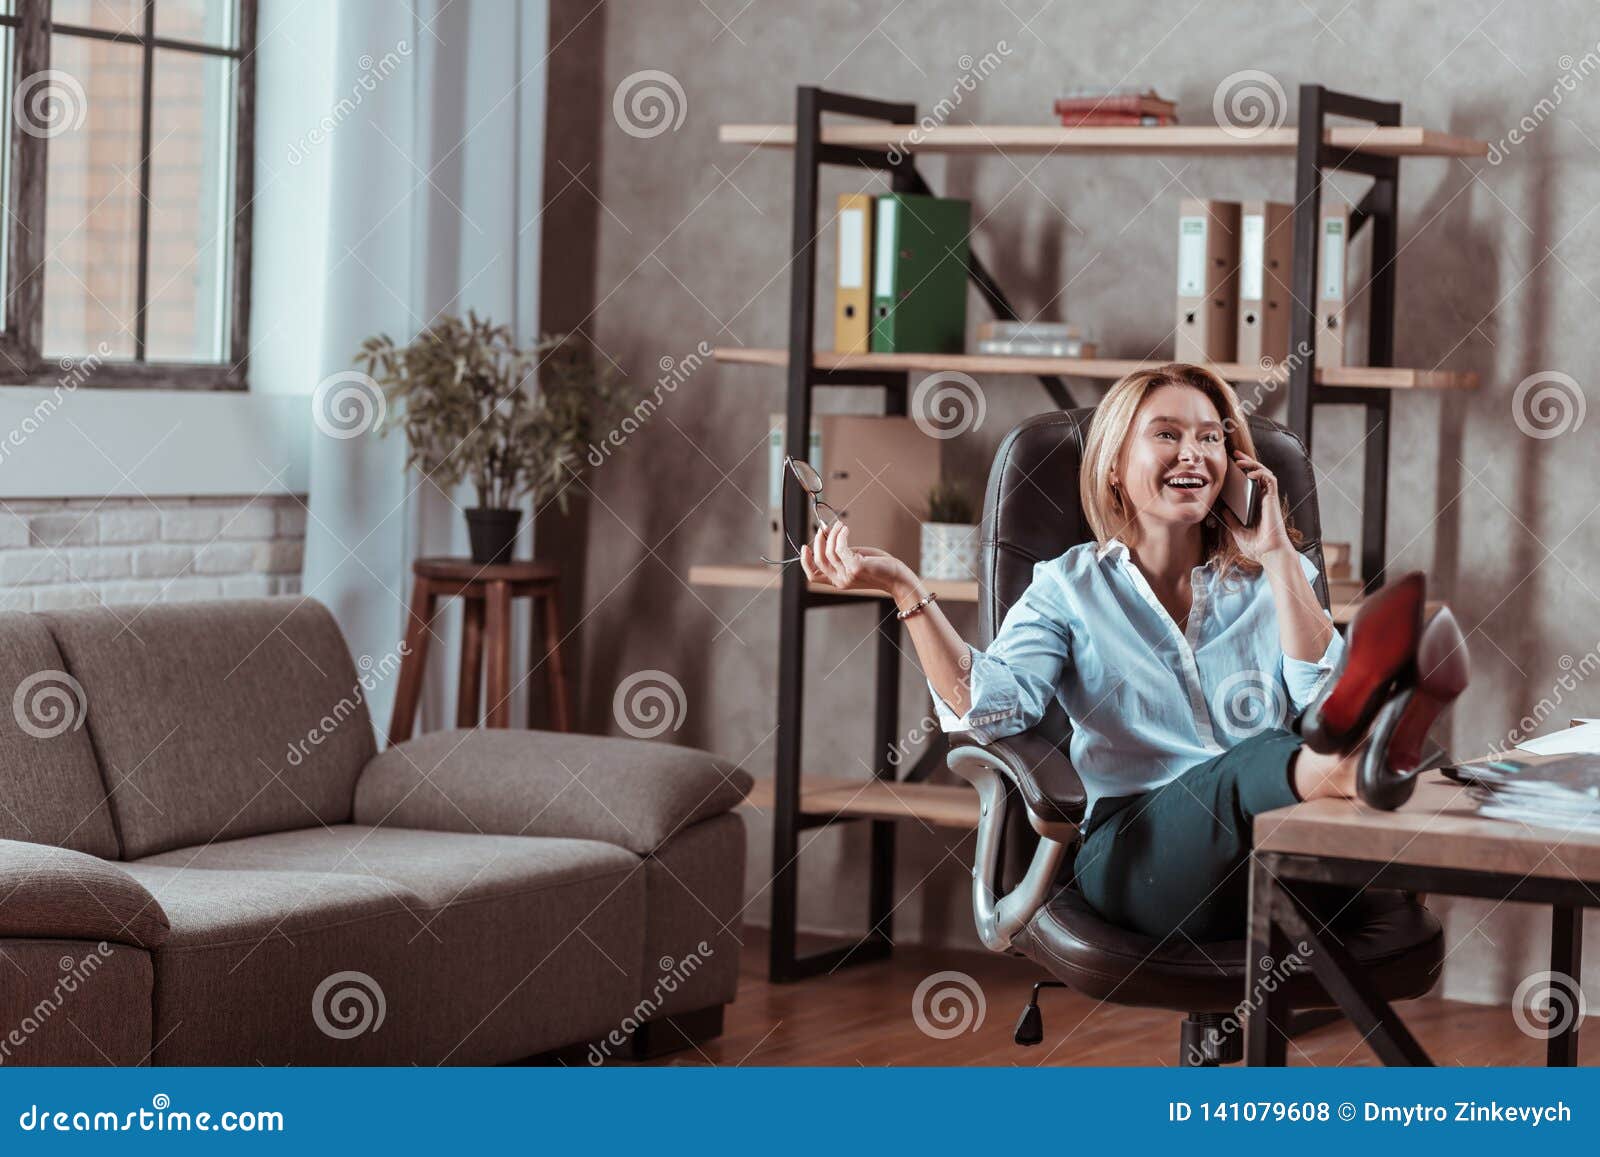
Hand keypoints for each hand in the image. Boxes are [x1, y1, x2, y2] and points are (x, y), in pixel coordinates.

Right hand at [799, 521, 913, 599]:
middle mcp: (840, 581)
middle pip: (819, 560)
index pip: (812, 576)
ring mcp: (847, 575)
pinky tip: (845, 529)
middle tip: (825, 528)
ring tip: (841, 526)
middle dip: (819, 541)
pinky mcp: (856, 567)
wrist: (897, 577)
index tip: (806, 546)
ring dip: (833, 534)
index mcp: (838, 581)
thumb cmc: (878, 567)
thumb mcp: (855, 559)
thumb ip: (840, 552)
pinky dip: (841, 535)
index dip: (805, 561)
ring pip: (829, 551)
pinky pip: (840, 548)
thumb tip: (827, 534)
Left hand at [1220, 450, 1294, 561]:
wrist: (1269, 554)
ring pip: (1265, 473)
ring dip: (1254, 464)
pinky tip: (1251, 473)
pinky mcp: (1272, 500)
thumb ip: (1232, 520)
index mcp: (1256, 505)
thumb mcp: (1238, 531)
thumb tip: (1223, 510)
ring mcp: (1269, 499)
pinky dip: (1261, 473)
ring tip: (1241, 460)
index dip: (1243, 473)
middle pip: (1258, 474)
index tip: (1232, 465)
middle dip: (1248, 461)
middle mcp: (1263, 500)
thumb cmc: (1257, 546)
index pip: (1250, 483)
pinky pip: (1270, 480)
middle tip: (1235, 454)